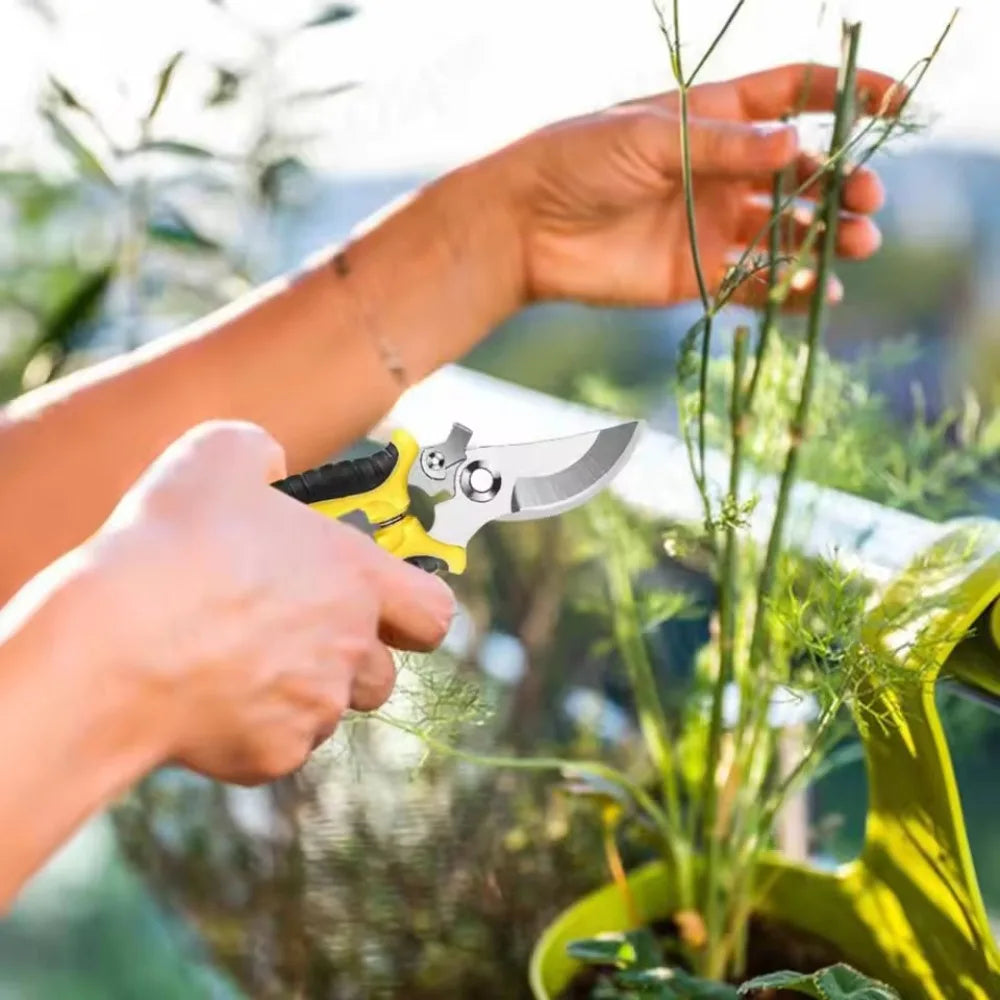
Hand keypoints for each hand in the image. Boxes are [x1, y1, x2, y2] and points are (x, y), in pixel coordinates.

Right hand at [81, 421, 454, 784]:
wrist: (111, 646)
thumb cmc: (170, 544)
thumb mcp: (220, 454)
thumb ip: (264, 454)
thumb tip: (271, 467)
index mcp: (357, 578)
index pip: (434, 612)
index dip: (415, 611)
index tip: (386, 608)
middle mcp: (351, 648)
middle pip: (381, 671)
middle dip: (347, 658)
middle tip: (288, 633)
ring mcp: (315, 708)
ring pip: (327, 709)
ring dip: (301, 691)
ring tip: (236, 661)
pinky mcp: (273, 756)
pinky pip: (278, 744)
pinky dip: (251, 726)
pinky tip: (203, 694)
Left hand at [484, 64, 903, 309]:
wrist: (524, 227)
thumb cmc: (578, 161)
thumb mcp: (651, 136)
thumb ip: (723, 145)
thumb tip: (799, 143)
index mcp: (712, 119)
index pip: (793, 96)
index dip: (846, 96)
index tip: (892, 107)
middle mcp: (720, 170)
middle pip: (801, 173)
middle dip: (841, 182)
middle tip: (865, 198)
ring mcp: (711, 224)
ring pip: (786, 231)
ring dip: (826, 237)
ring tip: (856, 243)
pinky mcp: (696, 275)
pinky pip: (754, 282)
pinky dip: (788, 288)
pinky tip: (817, 292)